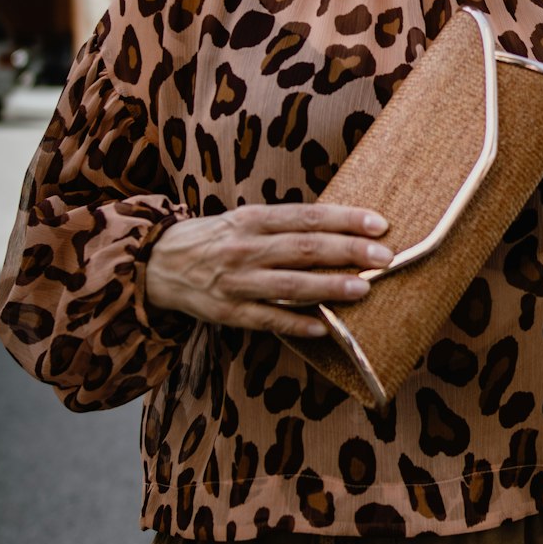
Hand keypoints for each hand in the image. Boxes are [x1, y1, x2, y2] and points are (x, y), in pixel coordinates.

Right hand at [146, 203, 391, 339]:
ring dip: (329, 287)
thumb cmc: (215, 238)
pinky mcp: (228, 312)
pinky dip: (297, 323)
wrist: (158, 262)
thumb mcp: (245, 219)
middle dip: (348, 251)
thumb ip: (286, 225)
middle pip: (304, 248)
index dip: (345, 219)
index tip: (379, 223)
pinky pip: (268, 319)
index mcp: (252, 218)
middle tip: (384, 256)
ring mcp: (236, 282)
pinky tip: (324, 327)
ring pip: (290, 285)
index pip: (307, 216)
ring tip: (363, 289)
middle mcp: (246, 248)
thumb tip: (340, 228)